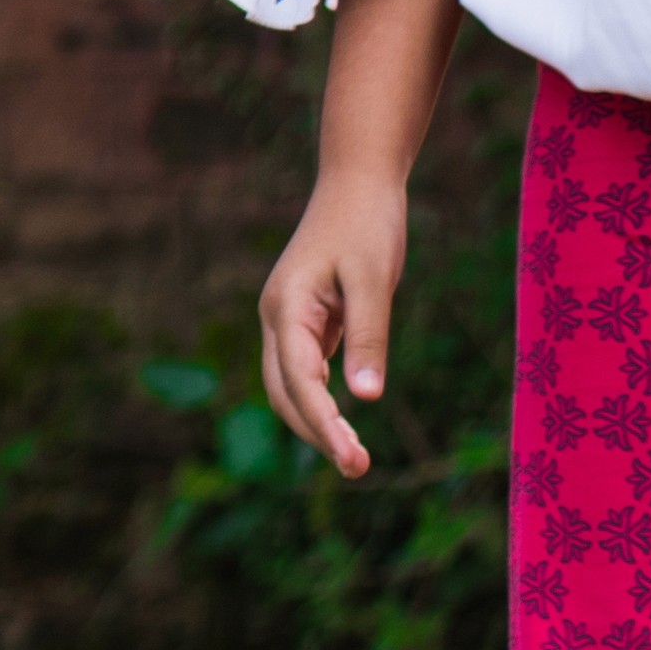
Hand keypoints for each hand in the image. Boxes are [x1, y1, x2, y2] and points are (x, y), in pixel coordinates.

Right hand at [255, 164, 411, 477]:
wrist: (357, 182)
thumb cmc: (367, 225)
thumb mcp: (373, 280)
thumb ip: (367, 338)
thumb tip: (366, 398)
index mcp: (286, 307)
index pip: (299, 381)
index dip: (324, 425)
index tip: (353, 461)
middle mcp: (277, 316)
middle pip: (284, 391)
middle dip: (316, 432)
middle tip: (358, 467)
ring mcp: (288, 318)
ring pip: (289, 385)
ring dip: (316, 421)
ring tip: (355, 455)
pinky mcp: (305, 318)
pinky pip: (305, 369)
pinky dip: (320, 399)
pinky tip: (346, 417)